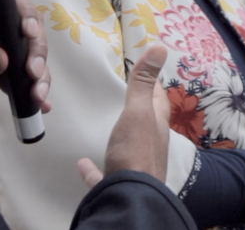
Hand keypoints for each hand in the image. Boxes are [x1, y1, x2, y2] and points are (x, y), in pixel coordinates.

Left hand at [0, 0, 49, 108]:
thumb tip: (2, 60)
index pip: (10, 1)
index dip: (25, 13)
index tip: (29, 32)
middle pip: (30, 30)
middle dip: (36, 52)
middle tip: (33, 72)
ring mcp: (3, 48)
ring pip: (32, 56)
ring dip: (39, 75)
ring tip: (36, 96)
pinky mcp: (5, 70)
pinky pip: (25, 78)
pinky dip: (33, 90)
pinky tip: (40, 104)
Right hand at [78, 45, 169, 186]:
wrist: (130, 198)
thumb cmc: (136, 152)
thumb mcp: (139, 111)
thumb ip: (143, 82)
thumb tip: (160, 46)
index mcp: (155, 126)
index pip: (158, 99)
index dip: (154, 83)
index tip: (148, 70)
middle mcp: (149, 145)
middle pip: (146, 123)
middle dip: (139, 110)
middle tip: (128, 97)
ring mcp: (134, 166)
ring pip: (128, 149)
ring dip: (121, 138)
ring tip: (111, 129)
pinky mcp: (116, 185)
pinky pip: (104, 174)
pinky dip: (94, 170)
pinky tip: (83, 164)